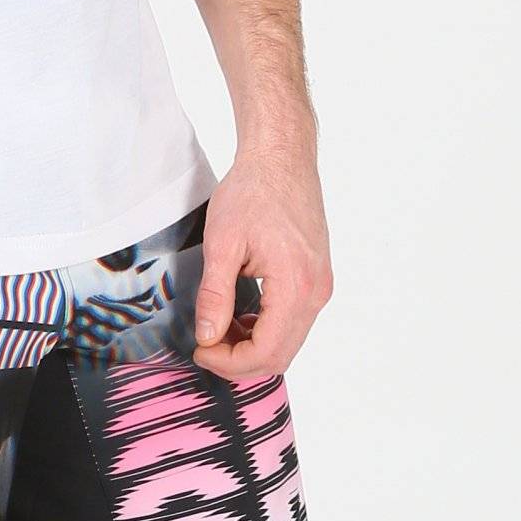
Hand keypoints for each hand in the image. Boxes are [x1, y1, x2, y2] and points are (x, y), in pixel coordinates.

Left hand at [192, 138, 332, 382]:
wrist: (281, 157)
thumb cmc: (253, 190)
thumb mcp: (222, 241)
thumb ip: (215, 294)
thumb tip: (207, 337)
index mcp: (296, 286)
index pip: (266, 352)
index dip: (229, 363)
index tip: (200, 351)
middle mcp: (316, 292)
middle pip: (281, 355)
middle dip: (240, 360)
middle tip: (205, 345)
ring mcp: (320, 286)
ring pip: (288, 341)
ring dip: (253, 345)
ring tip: (218, 327)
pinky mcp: (317, 277)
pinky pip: (294, 321)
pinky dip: (266, 328)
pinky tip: (240, 314)